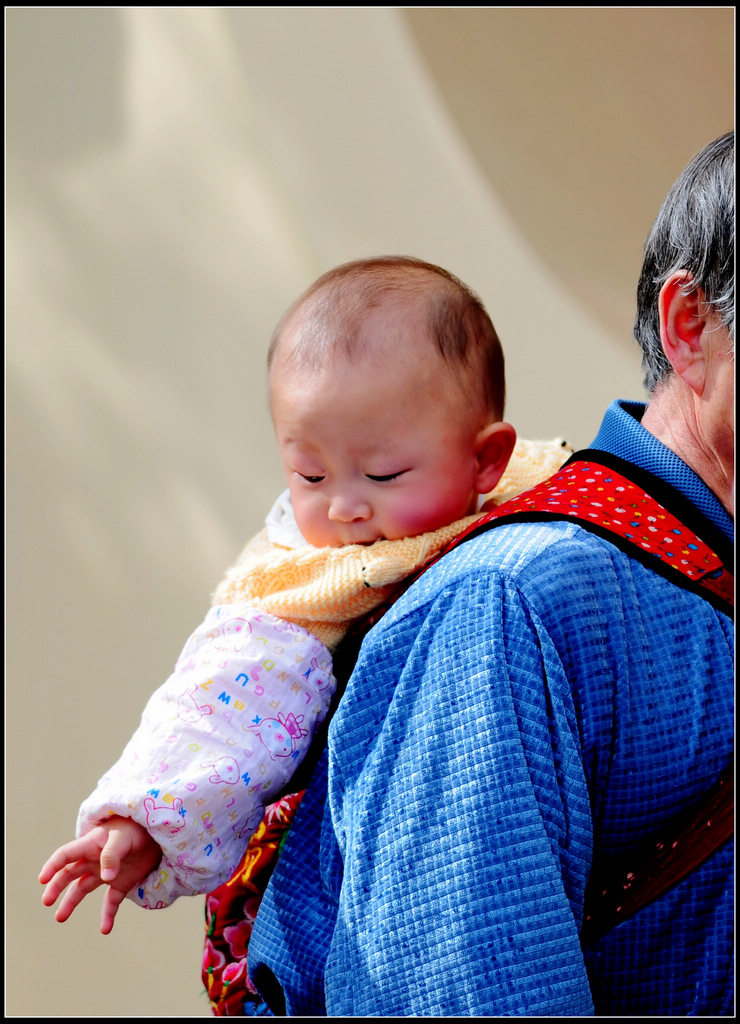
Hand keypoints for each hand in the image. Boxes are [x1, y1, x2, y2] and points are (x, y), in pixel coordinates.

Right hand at [39, 816, 161, 933]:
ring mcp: (107, 872)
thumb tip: (106, 877)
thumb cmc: (136, 828)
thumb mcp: (123, 838)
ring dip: (71, 903)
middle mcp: (94, 860)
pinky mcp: (121, 883)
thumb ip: (112, 855)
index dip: (53, 866)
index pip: (66, 855)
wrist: (157, 832)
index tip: (42, 880)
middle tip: (47, 901)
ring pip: (83, 889)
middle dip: (56, 887)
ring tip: (60, 917)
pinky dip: (107, 915)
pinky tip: (105, 928)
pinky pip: (110, 902)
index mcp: (91, 845)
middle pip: (69, 874)